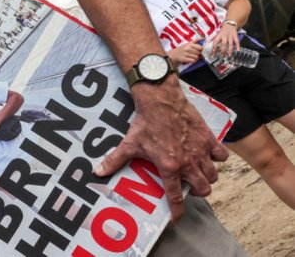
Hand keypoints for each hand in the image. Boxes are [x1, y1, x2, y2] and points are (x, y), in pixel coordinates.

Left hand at [94, 77, 228, 220]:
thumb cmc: (145, 123)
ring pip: (213, 175)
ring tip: (197, 172)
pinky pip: (222, 156)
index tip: (176, 218)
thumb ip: (114, 160)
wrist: (161, 101)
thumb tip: (97, 172)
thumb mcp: (129, 144)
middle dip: (197, 192)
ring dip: (207, 177)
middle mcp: (188, 162)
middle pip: (203, 189)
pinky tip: (207, 155)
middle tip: (188, 186)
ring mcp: (200, 151)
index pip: (175, 196)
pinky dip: (217, 158)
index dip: (177, 210)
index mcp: (169, 166)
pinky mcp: (208, 139)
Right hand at [167, 36, 202, 64]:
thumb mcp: (189, 43)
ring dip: (196, 57)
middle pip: (199, 53)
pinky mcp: (185, 59)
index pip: (200, 47)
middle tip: (195, 53)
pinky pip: (193, 61)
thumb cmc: (184, 48)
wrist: (175, 54)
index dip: (201, 49)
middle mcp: (188, 48)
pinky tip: (191, 59)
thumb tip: (203, 38)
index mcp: (190, 44)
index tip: (199, 49)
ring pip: (196, 57)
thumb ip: (196, 40)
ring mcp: (186, 54)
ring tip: (193, 56)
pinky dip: (193, 60)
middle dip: (198, 53)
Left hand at [209, 24, 239, 57]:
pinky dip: (238, 46)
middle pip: (224, 44)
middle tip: (222, 56)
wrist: (230, 24)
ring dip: (230, 50)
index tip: (213, 53)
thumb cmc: (222, 31)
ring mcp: (230, 36)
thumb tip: (211, 49)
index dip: (214, 47)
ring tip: (229, 55)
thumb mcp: (218, 34)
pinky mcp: (235, 36)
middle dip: (223, 50)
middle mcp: (224, 36)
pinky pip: (237, 41)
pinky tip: (238, 50)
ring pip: (230, 44)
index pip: (215, 41)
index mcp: (219, 35)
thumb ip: (216, 41)